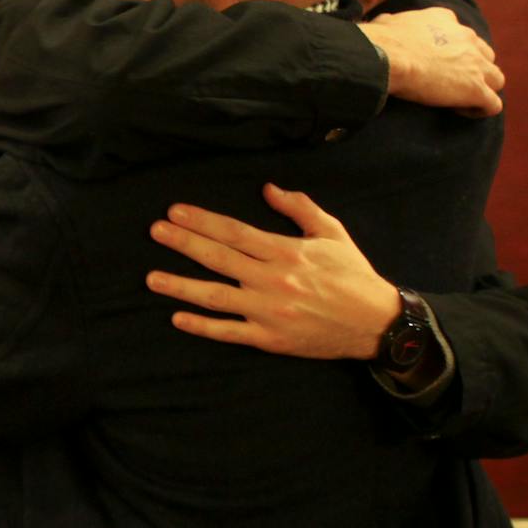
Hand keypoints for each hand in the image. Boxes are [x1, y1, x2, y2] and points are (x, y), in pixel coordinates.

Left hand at [147, 184, 397, 357]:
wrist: (375, 323)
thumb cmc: (352, 275)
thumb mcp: (332, 233)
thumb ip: (299, 208)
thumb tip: (268, 188)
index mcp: (286, 252)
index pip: (234, 232)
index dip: (202, 221)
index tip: (175, 212)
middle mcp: (272, 280)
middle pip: (218, 258)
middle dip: (183, 243)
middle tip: (155, 231)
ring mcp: (268, 312)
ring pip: (215, 296)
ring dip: (180, 286)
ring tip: (151, 278)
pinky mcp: (269, 339)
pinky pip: (229, 332)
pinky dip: (202, 326)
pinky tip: (177, 318)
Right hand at [359, 9, 504, 116]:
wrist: (388, 56)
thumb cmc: (381, 40)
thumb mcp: (387, 22)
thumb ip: (392, 24)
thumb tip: (380, 25)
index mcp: (445, 20)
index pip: (460, 36)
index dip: (452, 53)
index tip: (436, 66)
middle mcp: (466, 38)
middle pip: (484, 55)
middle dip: (473, 69)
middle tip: (451, 84)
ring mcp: (475, 64)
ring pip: (496, 79)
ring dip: (482, 89)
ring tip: (459, 101)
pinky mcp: (475, 88)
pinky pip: (492, 104)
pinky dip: (480, 110)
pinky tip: (460, 112)